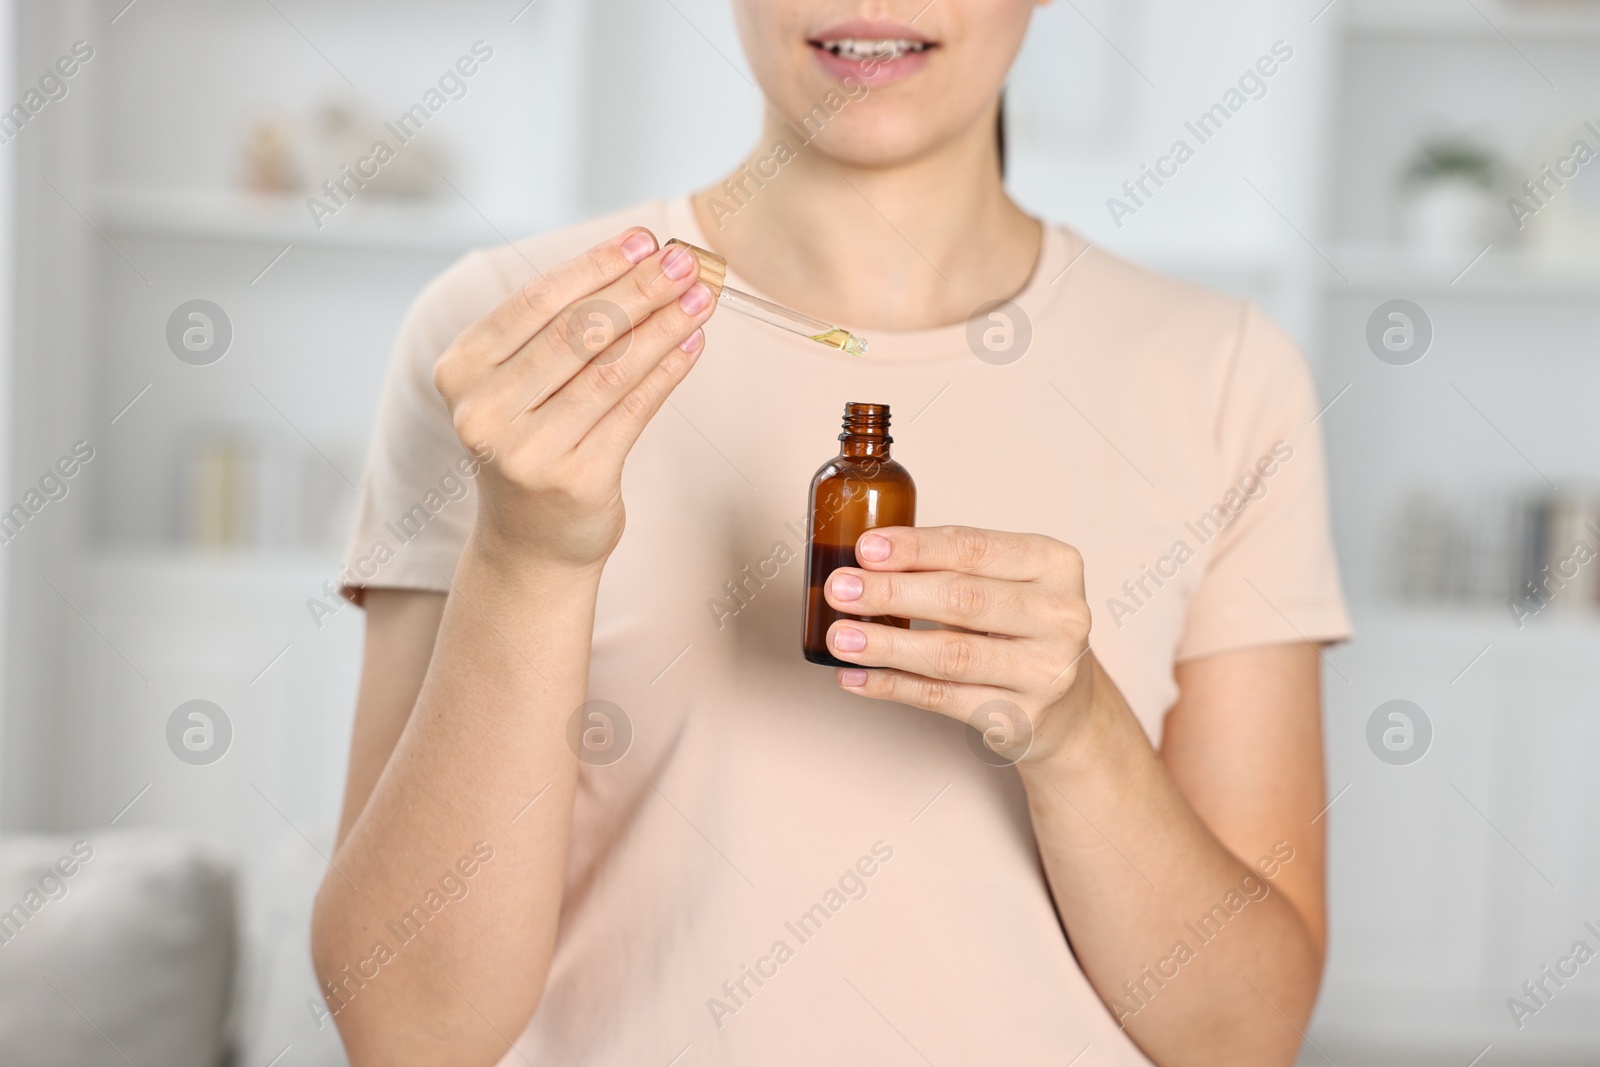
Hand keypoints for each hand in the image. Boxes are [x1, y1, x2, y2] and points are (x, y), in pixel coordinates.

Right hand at [432, 229, 715, 569]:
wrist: (530, 543)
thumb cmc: (532, 443)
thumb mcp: (520, 384)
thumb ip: (558, 328)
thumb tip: (641, 259)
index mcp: (461, 372)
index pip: (536, 301)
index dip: (596, 265)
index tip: (644, 239)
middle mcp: (484, 411)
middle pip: (578, 331)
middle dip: (640, 289)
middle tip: (686, 261)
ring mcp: (527, 451)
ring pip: (611, 369)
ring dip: (665, 326)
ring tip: (703, 297)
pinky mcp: (575, 480)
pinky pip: (633, 410)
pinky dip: (667, 372)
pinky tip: (692, 344)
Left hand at [822, 526, 1096, 764]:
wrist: (1070, 706)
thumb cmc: (1022, 629)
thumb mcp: (1006, 583)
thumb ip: (951, 567)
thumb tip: (866, 564)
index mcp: (1054, 564)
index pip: (975, 548)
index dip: (915, 548)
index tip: (865, 549)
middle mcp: (1061, 615)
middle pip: (963, 599)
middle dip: (892, 593)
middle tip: (840, 589)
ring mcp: (1046, 671)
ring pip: (951, 655)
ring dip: (886, 644)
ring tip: (841, 637)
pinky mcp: (1023, 717)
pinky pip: (944, 699)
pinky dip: (893, 686)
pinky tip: (857, 677)